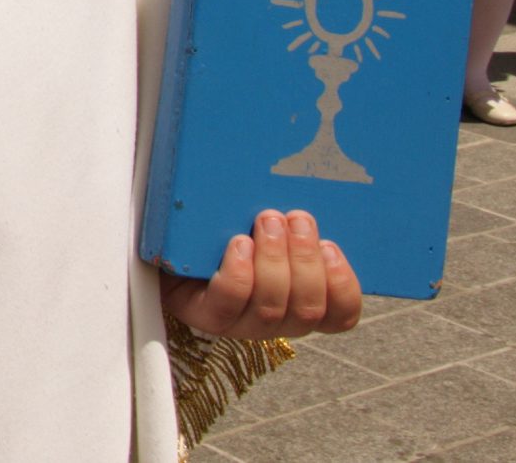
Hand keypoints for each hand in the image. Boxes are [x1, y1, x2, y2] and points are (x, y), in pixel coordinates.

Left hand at [161, 209, 361, 339]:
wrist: (172, 246)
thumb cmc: (229, 232)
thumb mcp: (268, 225)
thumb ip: (295, 222)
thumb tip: (315, 192)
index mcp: (300, 304)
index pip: (340, 315)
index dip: (343, 286)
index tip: (332, 247)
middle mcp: (275, 319)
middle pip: (307, 309)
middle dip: (305, 260)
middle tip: (295, 219)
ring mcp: (239, 322)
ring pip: (270, 307)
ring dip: (274, 261)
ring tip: (267, 221)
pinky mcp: (204, 314)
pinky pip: (228, 303)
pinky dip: (238, 273)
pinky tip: (238, 244)